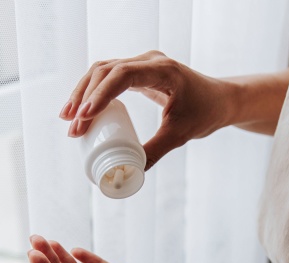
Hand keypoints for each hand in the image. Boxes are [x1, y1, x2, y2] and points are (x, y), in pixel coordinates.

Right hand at [59, 50, 234, 168]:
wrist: (220, 100)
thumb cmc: (205, 113)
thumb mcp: (180, 135)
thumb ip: (155, 151)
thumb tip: (128, 174)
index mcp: (162, 70)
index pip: (122, 75)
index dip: (99, 95)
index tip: (84, 117)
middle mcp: (149, 61)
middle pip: (105, 70)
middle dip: (84, 97)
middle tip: (72, 126)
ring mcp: (143, 65)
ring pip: (103, 71)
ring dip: (83, 93)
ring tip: (68, 118)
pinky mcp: (140, 74)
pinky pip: (110, 77)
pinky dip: (94, 92)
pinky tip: (82, 109)